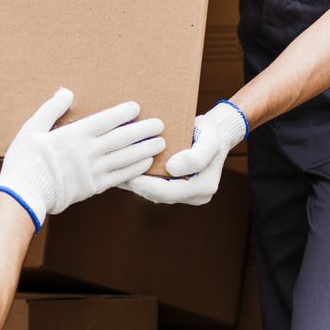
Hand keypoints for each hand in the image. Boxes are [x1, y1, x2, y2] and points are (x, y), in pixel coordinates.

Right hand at [0, 89, 164, 227]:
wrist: (23, 194)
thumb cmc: (24, 161)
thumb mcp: (31, 128)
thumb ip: (51, 109)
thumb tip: (66, 92)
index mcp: (73, 135)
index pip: (105, 120)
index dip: (122, 114)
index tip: (136, 108)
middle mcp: (88, 151)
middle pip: (121, 138)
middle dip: (142, 130)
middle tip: (159, 124)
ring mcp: (92, 171)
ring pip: (125, 157)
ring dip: (144, 149)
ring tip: (160, 142)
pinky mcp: (93, 187)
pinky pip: (120, 177)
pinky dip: (135, 169)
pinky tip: (146, 163)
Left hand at [122, 102, 245, 206]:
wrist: (213, 133)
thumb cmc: (210, 134)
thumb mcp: (209, 140)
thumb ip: (195, 156)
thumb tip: (173, 169)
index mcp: (204, 188)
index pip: (171, 192)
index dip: (149, 186)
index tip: (131, 176)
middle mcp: (194, 196)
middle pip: (160, 195)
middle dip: (138, 185)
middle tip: (116, 175)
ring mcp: (184, 194)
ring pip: (155, 193)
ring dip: (137, 183)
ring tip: (116, 172)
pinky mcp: (175, 188)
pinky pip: (155, 187)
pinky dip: (140, 179)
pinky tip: (124, 169)